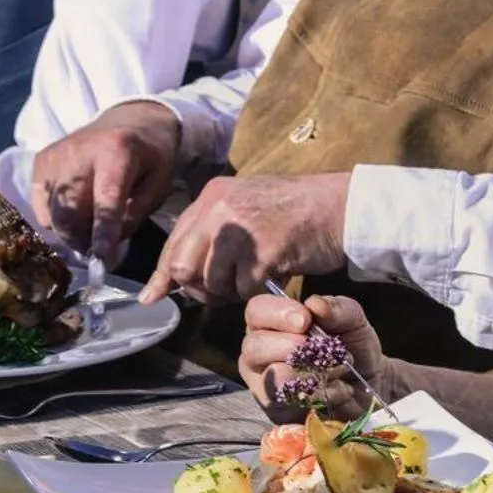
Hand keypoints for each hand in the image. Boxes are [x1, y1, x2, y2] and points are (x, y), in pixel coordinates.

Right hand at [29, 101, 180, 261]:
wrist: (127, 121)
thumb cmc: (148, 157)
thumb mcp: (158, 184)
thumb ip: (135, 215)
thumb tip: (105, 246)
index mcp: (118, 151)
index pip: (106, 197)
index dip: (103, 229)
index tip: (101, 256)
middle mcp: (79, 151)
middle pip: (69, 213)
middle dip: (82, 240)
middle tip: (98, 248)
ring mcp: (54, 156)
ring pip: (52, 216)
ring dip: (71, 233)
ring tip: (90, 226)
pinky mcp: (40, 162)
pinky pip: (41, 208)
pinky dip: (57, 219)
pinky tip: (76, 209)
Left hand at [137, 172, 350, 305]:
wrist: (340, 206)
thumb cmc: (296, 213)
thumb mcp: (245, 211)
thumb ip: (210, 237)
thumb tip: (170, 278)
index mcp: (212, 196)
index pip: (174, 243)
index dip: (163, 275)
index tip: (152, 296)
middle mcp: (220, 208)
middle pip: (183, 267)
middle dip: (200, 287)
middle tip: (224, 290)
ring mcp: (240, 229)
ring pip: (213, 282)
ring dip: (232, 291)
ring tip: (255, 278)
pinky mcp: (263, 250)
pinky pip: (244, 289)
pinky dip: (257, 291)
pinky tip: (273, 274)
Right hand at [239, 292, 386, 421]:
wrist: (368, 386)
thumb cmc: (352, 347)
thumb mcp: (353, 320)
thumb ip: (338, 308)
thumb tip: (315, 304)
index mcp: (271, 323)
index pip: (256, 310)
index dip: (277, 313)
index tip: (305, 320)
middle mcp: (260, 353)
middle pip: (254, 346)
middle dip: (291, 347)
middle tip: (317, 348)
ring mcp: (264, 385)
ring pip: (273, 377)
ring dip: (312, 372)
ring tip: (338, 369)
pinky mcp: (277, 412)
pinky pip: (291, 403)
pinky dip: (321, 394)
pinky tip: (337, 389)